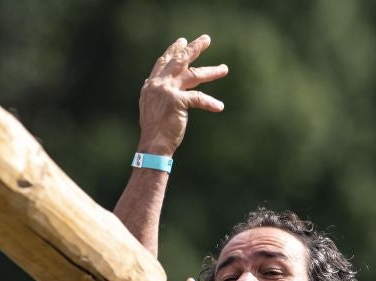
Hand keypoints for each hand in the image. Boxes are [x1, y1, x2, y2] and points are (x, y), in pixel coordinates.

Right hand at [138, 35, 228, 155]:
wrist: (152, 145)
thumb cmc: (155, 131)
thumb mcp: (151, 107)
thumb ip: (157, 94)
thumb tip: (160, 85)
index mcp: (151, 85)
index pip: (163, 63)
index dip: (173, 51)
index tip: (182, 41)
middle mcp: (158, 84)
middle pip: (179, 61)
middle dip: (193, 49)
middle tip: (206, 39)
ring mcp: (167, 91)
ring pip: (193, 75)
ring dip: (211, 71)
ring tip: (225, 69)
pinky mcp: (177, 102)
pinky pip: (199, 99)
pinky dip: (210, 103)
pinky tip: (219, 106)